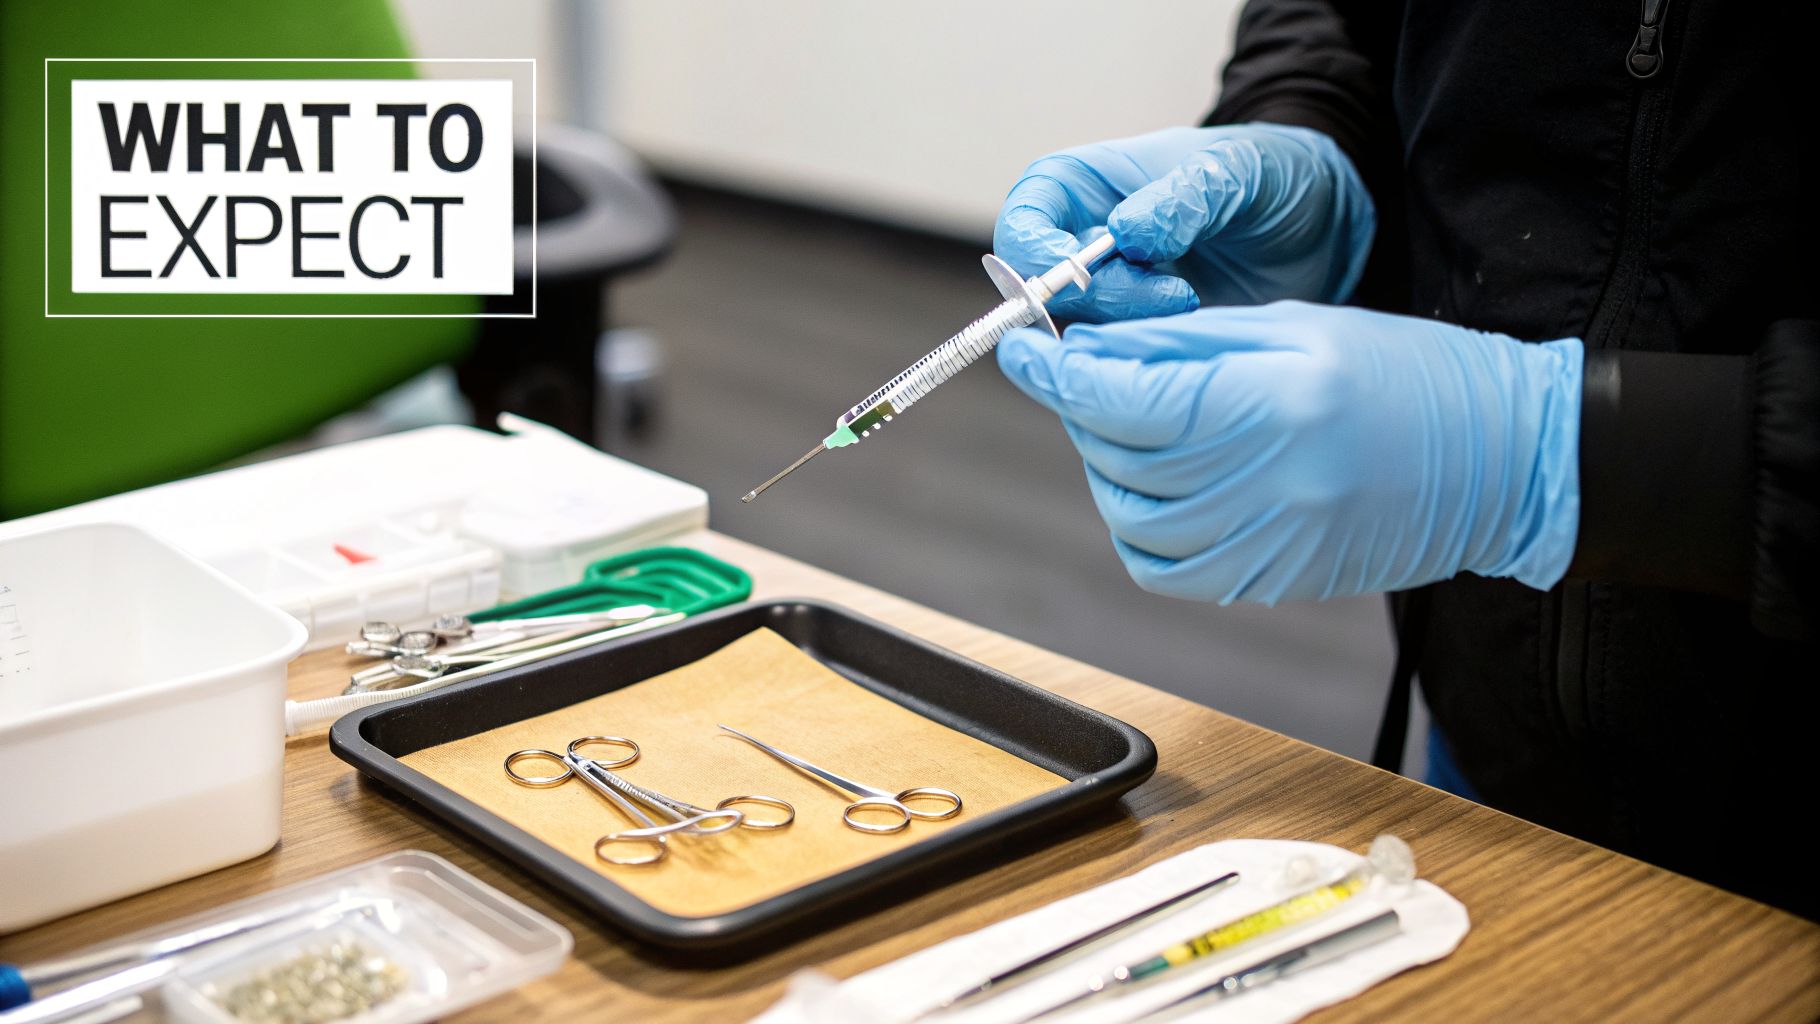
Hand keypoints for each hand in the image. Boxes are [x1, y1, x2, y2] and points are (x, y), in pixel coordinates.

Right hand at [994, 124, 1374, 322]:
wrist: (1326, 227)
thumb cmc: (1275, 177)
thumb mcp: (1239, 170)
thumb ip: (1183, 196)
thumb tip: (1125, 233)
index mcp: (1088, 184)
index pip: (1026, 219)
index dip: (1035, 252)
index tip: (1078, 273)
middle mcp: (1085, 243)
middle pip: (1041, 288)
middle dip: (1097, 299)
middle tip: (1175, 294)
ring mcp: (1112, 296)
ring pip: (1076, 332)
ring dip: (1127, 331)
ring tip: (1195, 304)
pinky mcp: (1140, 339)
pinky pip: (1115, 361)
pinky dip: (1145, 357)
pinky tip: (1193, 335)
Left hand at [997, 301, 1582, 604]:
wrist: (1499, 462)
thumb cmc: (1408, 377)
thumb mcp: (1294, 326)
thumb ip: (1184, 342)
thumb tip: (1092, 347)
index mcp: (1270, 405)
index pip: (1120, 395)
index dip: (1055, 370)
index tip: (1023, 344)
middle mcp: (1261, 486)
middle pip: (1114, 452)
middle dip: (1083, 406)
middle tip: (1091, 369)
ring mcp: (1262, 545)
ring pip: (1126, 511)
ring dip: (1107, 463)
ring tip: (1138, 420)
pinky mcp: (1264, 581)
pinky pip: (1160, 561)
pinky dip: (1138, 519)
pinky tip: (1161, 480)